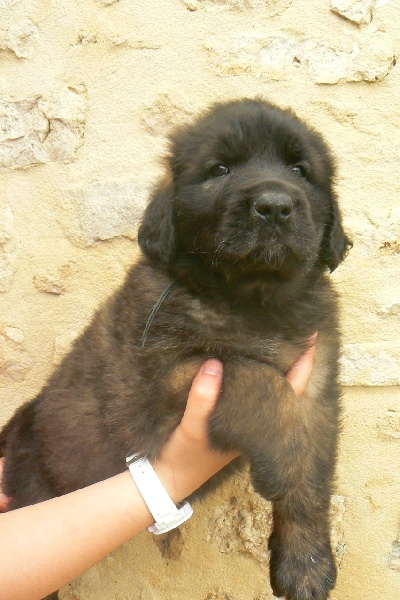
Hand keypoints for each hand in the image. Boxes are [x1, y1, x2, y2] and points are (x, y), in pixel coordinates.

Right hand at [154, 339, 315, 501]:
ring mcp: (243, 420)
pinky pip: (246, 390)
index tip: (312, 337)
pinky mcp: (227, 418)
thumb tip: (213, 365)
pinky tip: (242, 358)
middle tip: (291, 328)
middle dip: (288, 358)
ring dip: (269, 363)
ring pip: (266, 387)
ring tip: (271, 336)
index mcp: (259, 427)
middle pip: (282, 385)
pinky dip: (248, 372)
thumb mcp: (192, 429)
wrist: (168, 482)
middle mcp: (257, 422)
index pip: (290, 390)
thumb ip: (202, 399)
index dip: (302, 364)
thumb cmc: (185, 459)